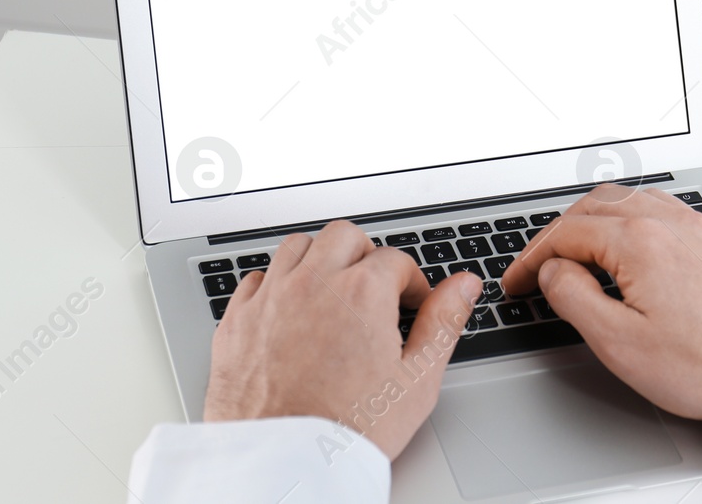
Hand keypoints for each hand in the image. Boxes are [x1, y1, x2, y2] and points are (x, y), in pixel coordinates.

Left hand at [204, 220, 482, 458]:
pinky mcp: (237, 320)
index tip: (412, 302)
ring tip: (332, 289)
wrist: (285, 464)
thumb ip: (443, 323)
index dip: (411, 281)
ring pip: (297, 247)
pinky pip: (257, 278)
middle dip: (365, 254)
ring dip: (319, 259)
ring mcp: (271, 298)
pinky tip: (288, 307)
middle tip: (374, 287)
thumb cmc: (348, 431)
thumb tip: (463, 286)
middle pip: (344, 236)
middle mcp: (313, 283)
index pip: (395, 259)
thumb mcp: (417, 381)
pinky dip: (276, 284)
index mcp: (362, 292)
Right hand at [501, 186, 701, 424]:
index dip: (531, 258)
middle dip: (558, 232)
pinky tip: (633, 240)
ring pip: (631, 198)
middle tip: (540, 264)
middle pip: (594, 205)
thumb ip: (575, 298)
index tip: (517, 282)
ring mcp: (697, 227)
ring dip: (594, 217)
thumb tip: (553, 272)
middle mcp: (668, 222)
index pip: (565, 234)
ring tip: (578, 245)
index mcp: (638, 241)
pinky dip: (632, 217)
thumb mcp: (620, 344)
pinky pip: (663, 208)